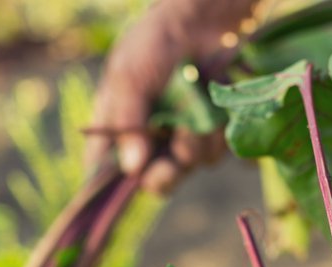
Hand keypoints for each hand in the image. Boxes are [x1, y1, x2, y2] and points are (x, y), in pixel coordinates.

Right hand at [86, 0, 252, 192]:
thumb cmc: (157, 40)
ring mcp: (187, 136)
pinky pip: (224, 150)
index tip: (129, 184)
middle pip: (155, 180)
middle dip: (165, 173)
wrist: (207, 16)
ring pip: (194, 162)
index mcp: (120, 125)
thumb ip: (128, 120)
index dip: (114, 185)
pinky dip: (223, 133)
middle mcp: (152, 137)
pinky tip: (220, 107)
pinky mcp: (217, 131)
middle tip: (172, 165)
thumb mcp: (130, 75)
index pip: (106, 169)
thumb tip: (132, 168)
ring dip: (199, 140)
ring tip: (200, 103)